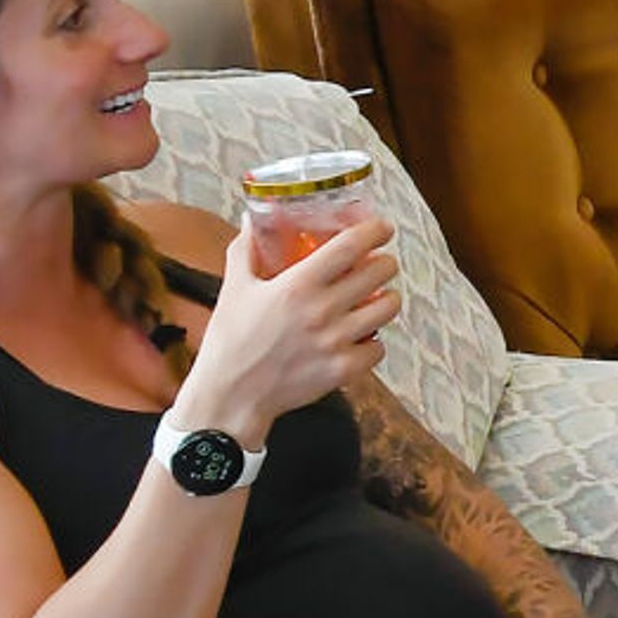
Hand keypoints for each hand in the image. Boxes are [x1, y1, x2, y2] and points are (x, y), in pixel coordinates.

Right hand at [183, 218, 400, 445]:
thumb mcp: (234, 289)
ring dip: (385, 299)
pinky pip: (379, 348)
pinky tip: (360, 338)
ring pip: (388, 307)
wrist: (228, 398)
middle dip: (383, 263)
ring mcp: (336, 341)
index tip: (382, 228)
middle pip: (380, 272)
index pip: (351, 245)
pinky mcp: (343, 370)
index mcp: (297, 285)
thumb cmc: (230, 341)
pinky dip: (374, 342)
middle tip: (377, 265)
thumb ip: (245, 250)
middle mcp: (322, 310)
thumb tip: (251, 219)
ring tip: (374, 300)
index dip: (375, 231)